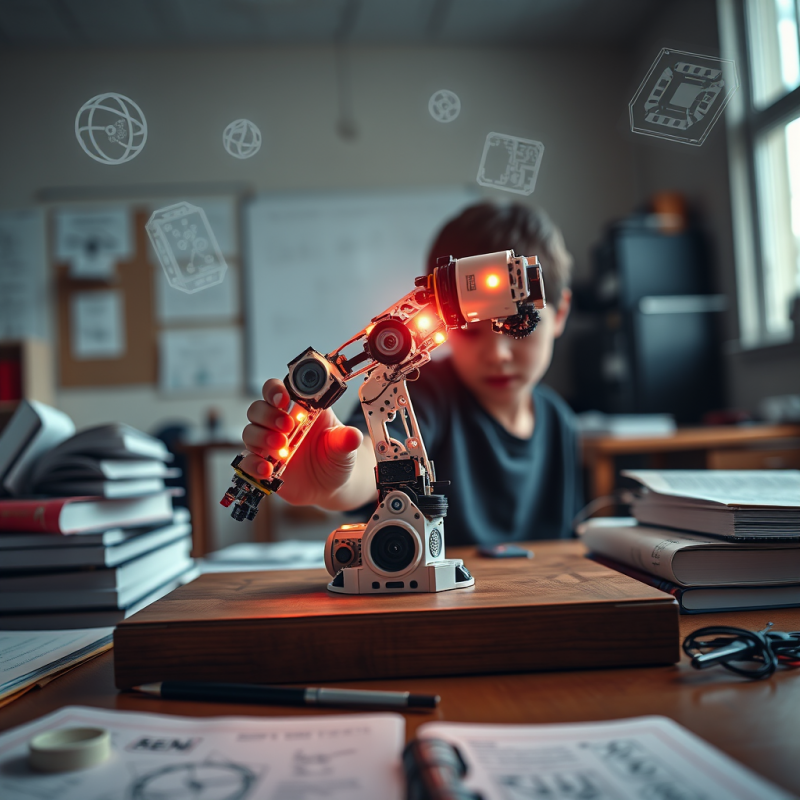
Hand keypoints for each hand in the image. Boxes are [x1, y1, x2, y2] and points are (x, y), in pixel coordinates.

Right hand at [240, 378, 365, 507]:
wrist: (331, 485)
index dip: (275, 390)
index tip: (283, 398)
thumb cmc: (336, 457)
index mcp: (298, 410)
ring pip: (250, 432)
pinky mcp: (263, 465)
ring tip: (282, 447)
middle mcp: (279, 424)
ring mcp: (268, 444)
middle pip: (258, 408)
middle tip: (287, 427)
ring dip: (261, 437)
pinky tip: (267, 470)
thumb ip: (344, 440)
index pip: (277, 390)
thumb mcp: (344, 447)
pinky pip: (247, 461)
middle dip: (268, 415)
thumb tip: (353, 436)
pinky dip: (253, 464)